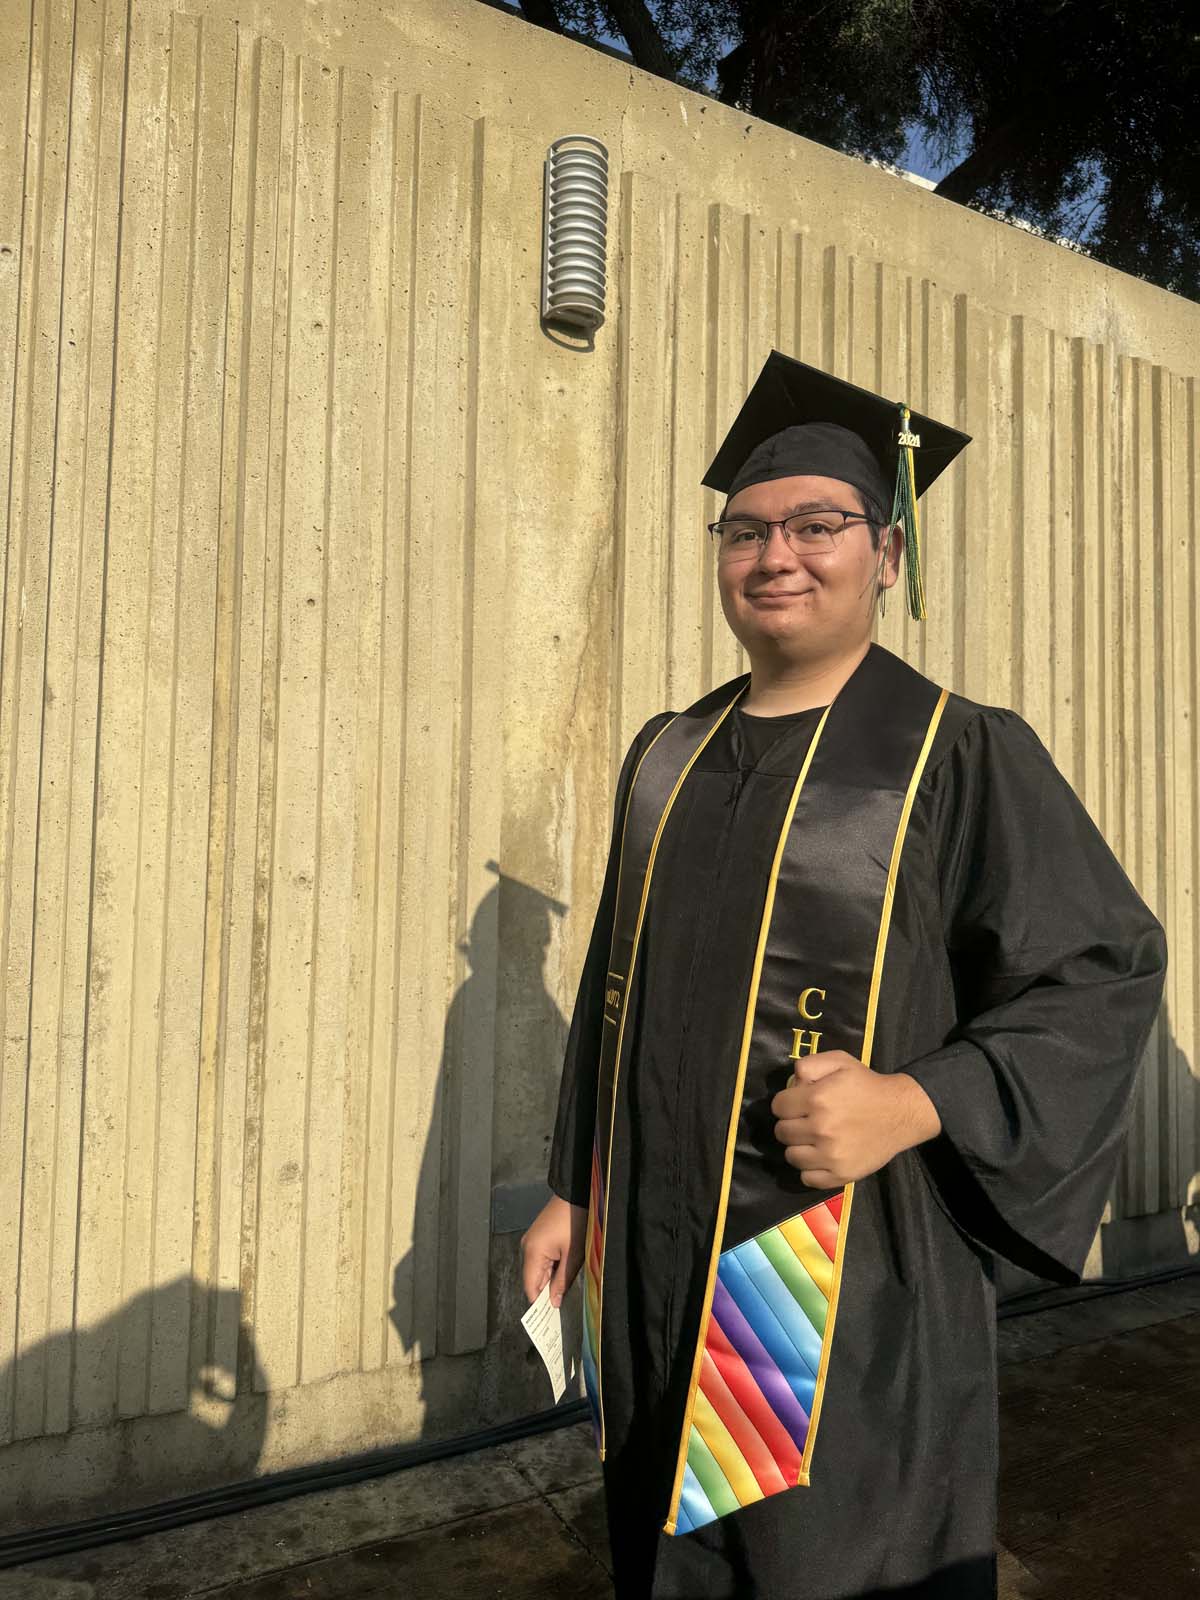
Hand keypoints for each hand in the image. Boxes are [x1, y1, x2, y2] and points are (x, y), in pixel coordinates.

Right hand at [521, 1195, 587, 1307]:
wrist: (575, 1195)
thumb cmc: (575, 1223)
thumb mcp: (573, 1256)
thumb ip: (561, 1281)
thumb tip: (553, 1302)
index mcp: (532, 1253)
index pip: (530, 1287)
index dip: (540, 1302)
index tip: (550, 1316)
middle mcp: (526, 1247)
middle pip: (533, 1279)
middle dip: (547, 1290)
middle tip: (563, 1302)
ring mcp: (531, 1240)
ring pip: (538, 1269)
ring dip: (551, 1278)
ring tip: (566, 1284)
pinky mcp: (537, 1236)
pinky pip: (541, 1258)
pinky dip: (551, 1266)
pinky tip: (564, 1268)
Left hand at [770, 1050, 941, 1186]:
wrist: (900, 1112)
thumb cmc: (867, 1085)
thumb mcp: (839, 1060)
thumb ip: (809, 1064)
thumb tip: (792, 1084)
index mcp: (817, 1099)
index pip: (778, 1107)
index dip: (786, 1103)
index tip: (798, 1104)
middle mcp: (821, 1129)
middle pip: (782, 1132)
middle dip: (791, 1124)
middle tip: (806, 1121)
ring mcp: (831, 1156)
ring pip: (791, 1156)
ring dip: (798, 1147)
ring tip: (813, 1140)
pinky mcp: (841, 1175)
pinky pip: (807, 1179)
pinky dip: (810, 1169)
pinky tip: (820, 1157)